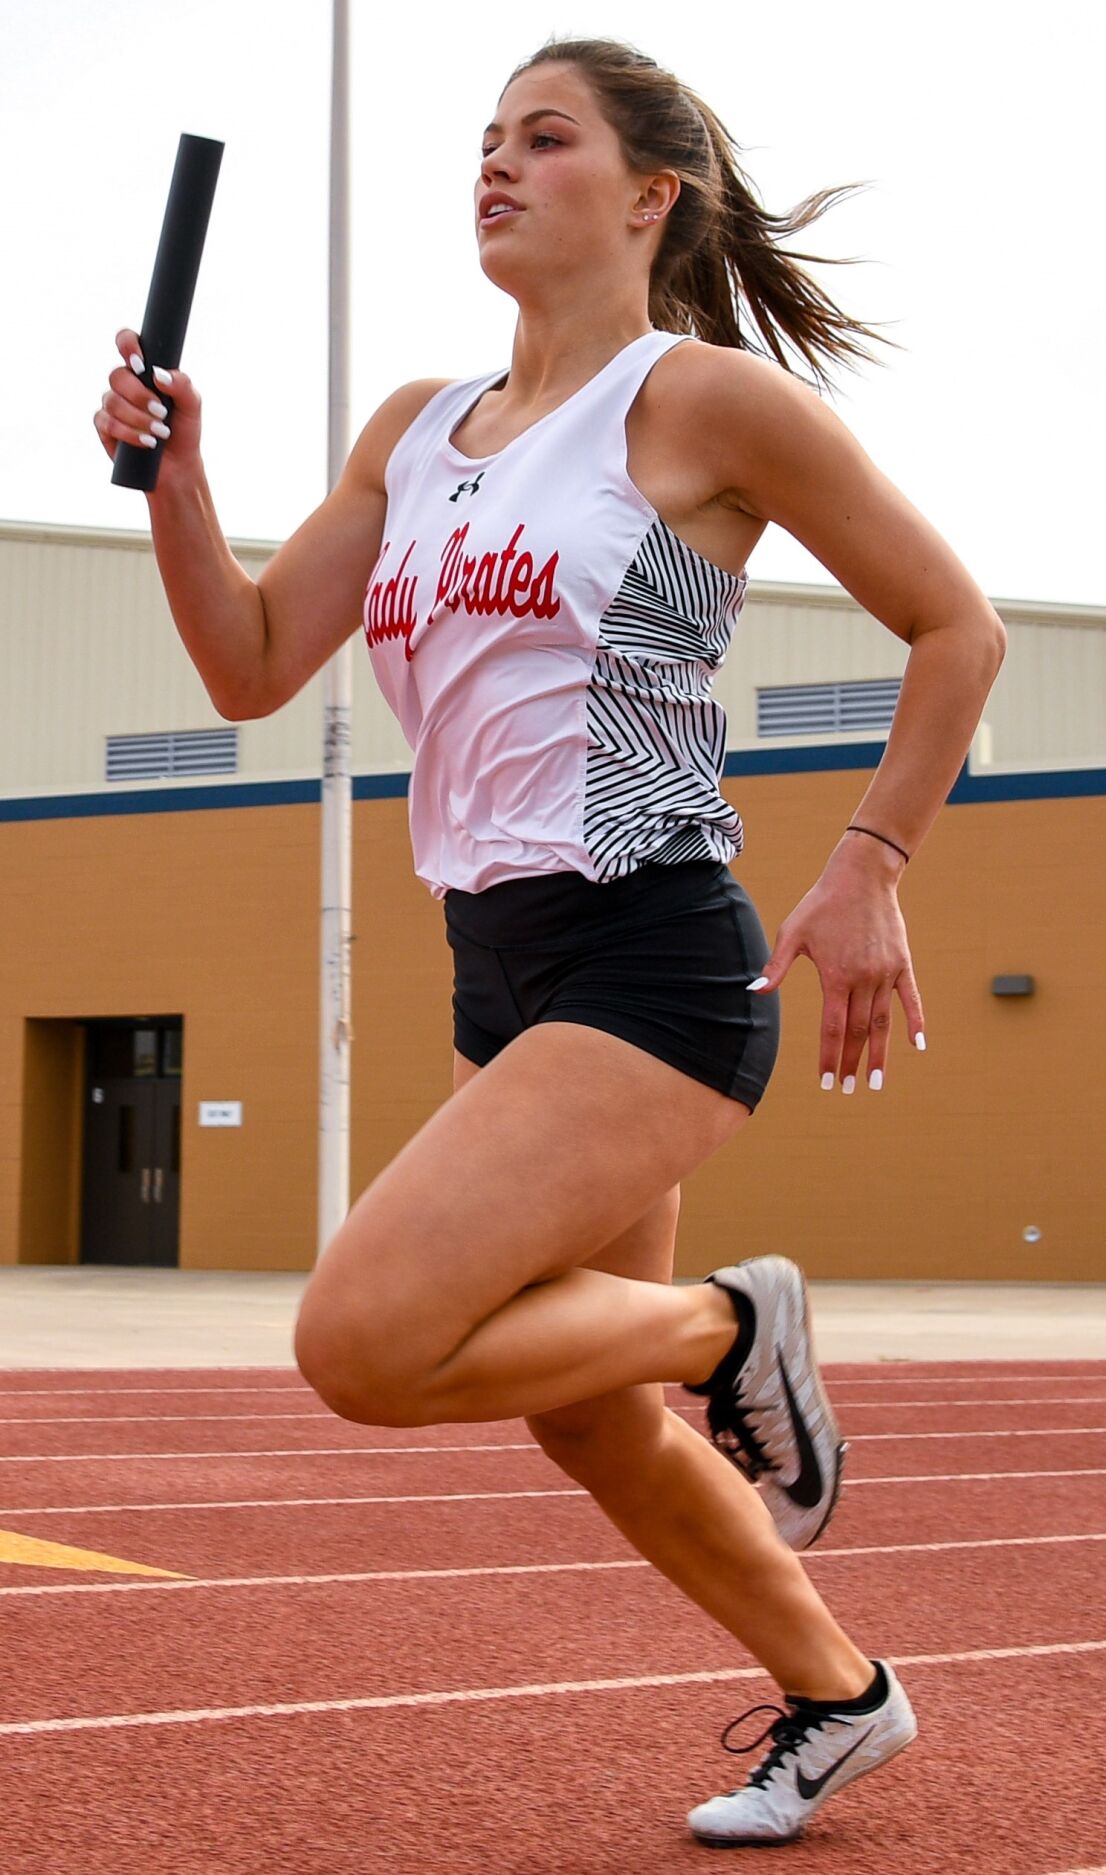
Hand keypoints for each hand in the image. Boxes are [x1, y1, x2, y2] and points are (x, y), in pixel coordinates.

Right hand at [93, 326, 203, 482]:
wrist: (178, 466)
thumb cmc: (184, 430)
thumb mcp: (192, 405)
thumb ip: (182, 384)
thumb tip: (158, 374)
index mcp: (143, 371)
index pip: (127, 343)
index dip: (127, 344)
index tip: (140, 363)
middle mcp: (125, 385)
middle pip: (117, 376)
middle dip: (139, 395)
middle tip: (162, 412)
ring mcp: (112, 405)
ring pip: (112, 401)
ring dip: (138, 418)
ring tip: (160, 432)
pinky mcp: (105, 428)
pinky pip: (107, 423)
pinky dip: (128, 433)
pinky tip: (146, 442)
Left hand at [750, 835, 925, 1090]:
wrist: (861, 876)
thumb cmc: (822, 904)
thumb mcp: (793, 932)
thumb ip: (776, 967)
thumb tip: (754, 992)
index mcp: (836, 977)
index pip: (832, 1028)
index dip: (829, 1057)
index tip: (826, 1081)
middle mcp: (864, 979)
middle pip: (857, 1031)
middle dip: (850, 1062)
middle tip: (846, 1088)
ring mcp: (886, 973)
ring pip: (883, 1022)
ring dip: (880, 1054)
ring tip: (876, 1081)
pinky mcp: (902, 963)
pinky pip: (911, 999)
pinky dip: (916, 1023)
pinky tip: (918, 1046)